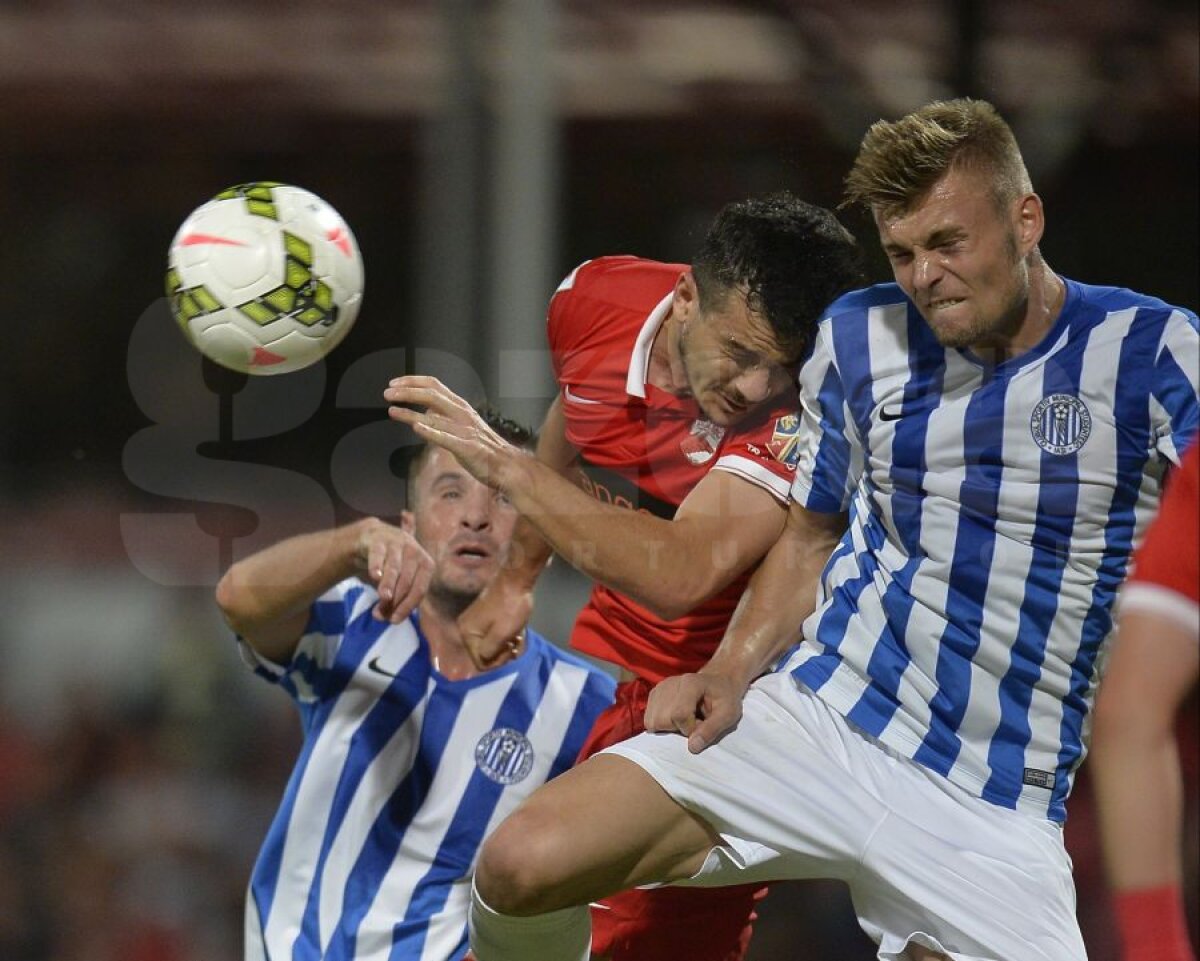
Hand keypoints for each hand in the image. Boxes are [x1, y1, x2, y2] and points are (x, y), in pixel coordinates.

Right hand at [353, 518, 433, 621]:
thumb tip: (387, 618)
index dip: (407, 606)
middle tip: (380, 614)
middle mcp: (415, 552)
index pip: (420, 589)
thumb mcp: (399, 582)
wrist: (375, 539)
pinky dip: (377, 565)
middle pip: (407, 580)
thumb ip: (395, 600)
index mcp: (426, 564)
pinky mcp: (379, 540)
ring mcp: (397, 544)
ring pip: (394, 567)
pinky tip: (375, 577)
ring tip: (384, 598)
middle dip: (395, 599)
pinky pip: (378, 554)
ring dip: (389, 584)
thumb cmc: (394, 566)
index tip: (394, 621)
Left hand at [383, 376, 525, 490]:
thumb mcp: (462, 425)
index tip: (393, 384)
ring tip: (392, 411)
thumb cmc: (482, 447)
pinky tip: (416, 428)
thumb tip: (423, 410)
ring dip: (410, 413)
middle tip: (387, 394)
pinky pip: (446, 438)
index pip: (434, 385)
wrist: (507, 466)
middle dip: (407, 392)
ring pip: (434, 416)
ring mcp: (465, 430)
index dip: (412, 381)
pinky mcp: (468, 448)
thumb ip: (443, 417)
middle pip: (432, 394)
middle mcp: (462, 414)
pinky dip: (430, 431)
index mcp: (460, 406)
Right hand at [457, 576, 534, 670]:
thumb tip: (483, 661)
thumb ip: (489, 652)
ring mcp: (472, 622)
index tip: (510, 650)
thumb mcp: (501, 635)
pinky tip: (513, 631)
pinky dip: (502, 636)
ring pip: (488, 645)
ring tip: (516, 636)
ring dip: (503, 645)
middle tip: (514, 644)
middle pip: (483, 655)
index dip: (497, 662)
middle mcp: (464, 629)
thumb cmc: (510, 607)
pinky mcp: (481, 616)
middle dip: (501, 653)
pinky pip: (490, 635)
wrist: (515, 580)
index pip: (480, 663)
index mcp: (467, 634)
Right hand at [644, 671, 746, 753]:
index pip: (679, 715)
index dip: (690, 728)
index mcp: (690, 683)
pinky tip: (676, 718)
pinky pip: (649, 719)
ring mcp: (659, 688)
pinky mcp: (654, 694)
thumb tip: (692, 748)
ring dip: (668, 728)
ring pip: (651, 721)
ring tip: (685, 720)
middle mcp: (670, 683)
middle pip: (661, 720)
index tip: (702, 725)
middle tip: (694, 723)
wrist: (718, 682)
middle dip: (677, 729)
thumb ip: (711, 730)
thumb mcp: (728, 714)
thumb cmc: (725, 698)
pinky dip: (661, 724)